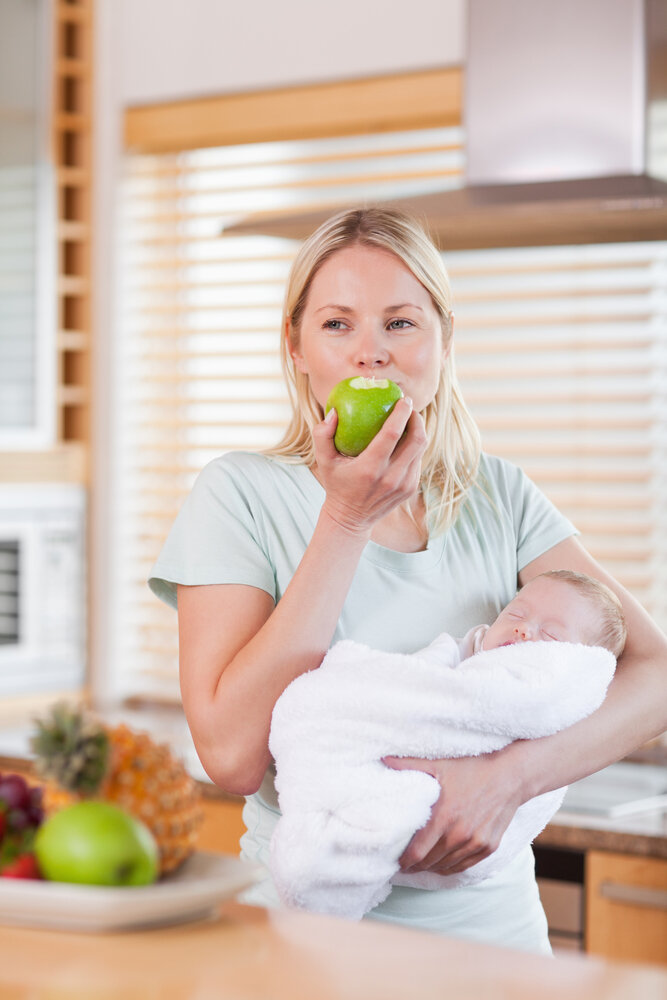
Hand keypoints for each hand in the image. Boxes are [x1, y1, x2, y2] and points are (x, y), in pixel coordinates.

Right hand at [312, 398, 426, 534]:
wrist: (351, 519)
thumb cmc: (336, 484)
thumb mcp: (323, 461)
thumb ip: (322, 435)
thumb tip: (333, 412)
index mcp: (370, 468)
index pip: (392, 434)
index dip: (401, 414)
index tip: (403, 398)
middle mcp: (391, 478)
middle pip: (416, 440)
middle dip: (416, 418)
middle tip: (408, 405)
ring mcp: (404, 485)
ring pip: (420, 450)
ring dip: (418, 430)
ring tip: (409, 418)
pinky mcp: (410, 489)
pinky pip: (417, 460)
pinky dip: (415, 445)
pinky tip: (407, 436)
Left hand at [383, 750, 523, 875]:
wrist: (510, 775)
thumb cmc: (472, 767)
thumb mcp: (439, 764)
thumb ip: (409, 764)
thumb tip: (383, 759)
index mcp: (444, 816)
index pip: (417, 853)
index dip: (403, 861)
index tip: (394, 861)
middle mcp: (460, 835)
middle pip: (429, 862)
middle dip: (414, 865)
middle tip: (403, 863)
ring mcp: (476, 843)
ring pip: (446, 866)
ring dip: (431, 867)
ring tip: (419, 864)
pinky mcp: (489, 847)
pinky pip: (464, 866)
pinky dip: (450, 867)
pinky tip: (441, 864)